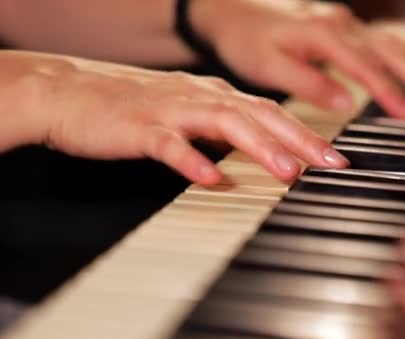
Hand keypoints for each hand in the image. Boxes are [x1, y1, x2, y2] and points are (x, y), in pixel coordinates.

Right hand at [32, 55, 347, 184]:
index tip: (337, 158)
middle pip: (258, 114)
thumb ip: (217, 130)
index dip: (305, 133)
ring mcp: (169, 110)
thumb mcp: (183, 113)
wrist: (67, 92)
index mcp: (211, 94)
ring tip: (288, 171)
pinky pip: (169, 144)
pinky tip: (211, 179)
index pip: (269, 111)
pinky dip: (192, 160)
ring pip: (223, 123)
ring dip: (258, 146)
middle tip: (333, 165)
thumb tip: (253, 151)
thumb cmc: (128, 106)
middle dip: (299, 139)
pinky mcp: (138, 127)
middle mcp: (198, 96)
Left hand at [190, 0, 404, 119]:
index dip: (391, 94)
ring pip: (389, 43)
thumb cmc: (244, 39)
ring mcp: (342, 20)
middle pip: (386, 54)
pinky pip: (381, 33)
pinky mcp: (341, 23)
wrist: (230, 9)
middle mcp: (339, 23)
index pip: (366, 68)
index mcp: (322, 35)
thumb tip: (344, 104)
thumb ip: (307, 82)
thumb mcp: (267, 64)